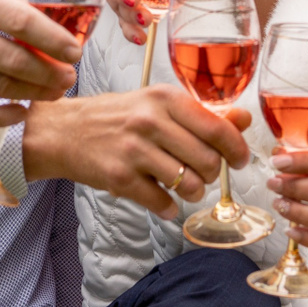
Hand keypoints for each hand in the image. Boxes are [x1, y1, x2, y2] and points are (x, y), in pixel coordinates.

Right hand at [23, 87, 252, 218]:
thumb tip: (244, 119)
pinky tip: (162, 200)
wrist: (64, 131)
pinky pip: (162, 203)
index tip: (238, 160)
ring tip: (182, 186)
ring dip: (192, 193)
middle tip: (201, 173)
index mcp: (165, 98)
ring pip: (190, 185)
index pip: (218, 128)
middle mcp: (150, 121)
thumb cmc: (116, 117)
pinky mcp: (120, 178)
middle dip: (211, 174)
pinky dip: (168, 207)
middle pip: (208, 161)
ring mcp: (134, 151)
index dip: (236, 149)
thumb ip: (203, 113)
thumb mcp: (158, 105)